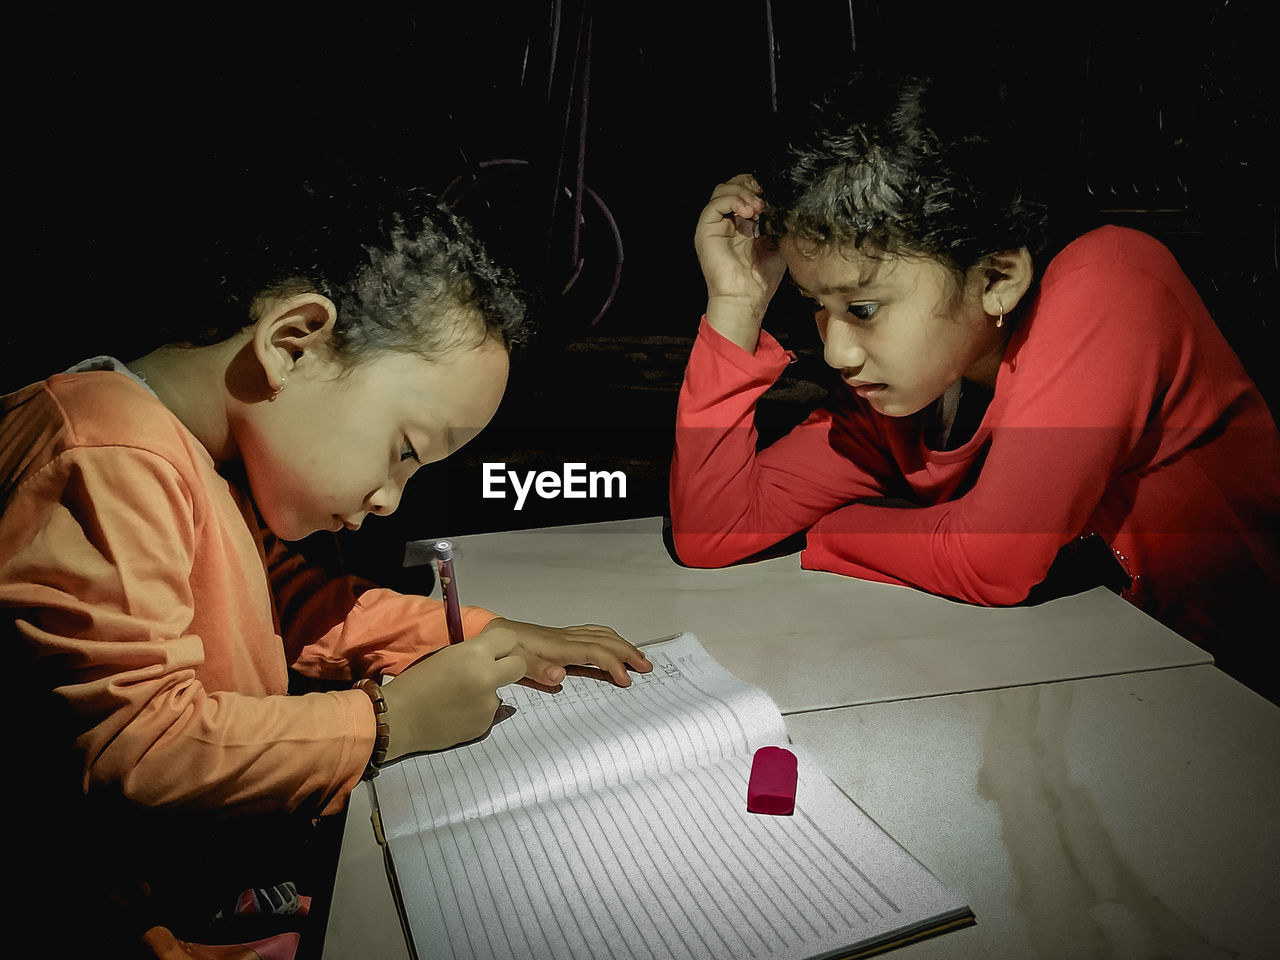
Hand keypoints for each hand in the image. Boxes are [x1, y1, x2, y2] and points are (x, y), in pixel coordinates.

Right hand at [380, 632, 526, 759]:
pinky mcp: (484, 724)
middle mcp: (487, 677)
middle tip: (491, 671)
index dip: (502, 645)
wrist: (398, 718)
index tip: (495, 650)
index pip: (509, 639)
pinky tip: (457, 712)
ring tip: (459, 697)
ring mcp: (488, 703)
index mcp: (475, 653)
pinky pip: (490, 712)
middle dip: (508, 666)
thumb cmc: (415, 683)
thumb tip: (493, 654)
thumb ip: (474, 653)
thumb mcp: (446, 655)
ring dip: (488, 691)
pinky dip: (478, 711)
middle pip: (519, 665)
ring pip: (502, 691)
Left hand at [476, 618, 651, 691]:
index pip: (594, 652)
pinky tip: (615, 644)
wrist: (492, 635)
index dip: (613, 664)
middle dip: (628, 653)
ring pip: (602, 635)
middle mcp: (566, 639)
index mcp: (558, 647)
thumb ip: (537, 670)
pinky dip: (611, 638)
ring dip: (623, 645)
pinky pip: (594, 633)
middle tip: (646, 668)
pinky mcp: (564, 637)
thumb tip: (560, 677)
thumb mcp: (515, 664)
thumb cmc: (503, 650)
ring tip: (639, 658)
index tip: (626, 680)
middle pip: (605, 642)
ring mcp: (566, 636)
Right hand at [694, 174, 787, 351]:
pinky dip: (733, 200)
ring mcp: (715, 224)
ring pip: (722, 189)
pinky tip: (748, 212)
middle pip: (732, 184)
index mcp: (743, 222)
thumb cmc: (761, 277)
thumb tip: (783, 199)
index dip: (759, 186)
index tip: (775, 194)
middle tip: (765, 196)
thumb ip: (776, 220)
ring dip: (743, 192)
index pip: (746, 190)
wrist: (746, 298)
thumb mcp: (777, 242)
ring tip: (758, 208)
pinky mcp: (706, 229)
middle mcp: (727, 220)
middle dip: (750, 184)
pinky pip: (715, 203)